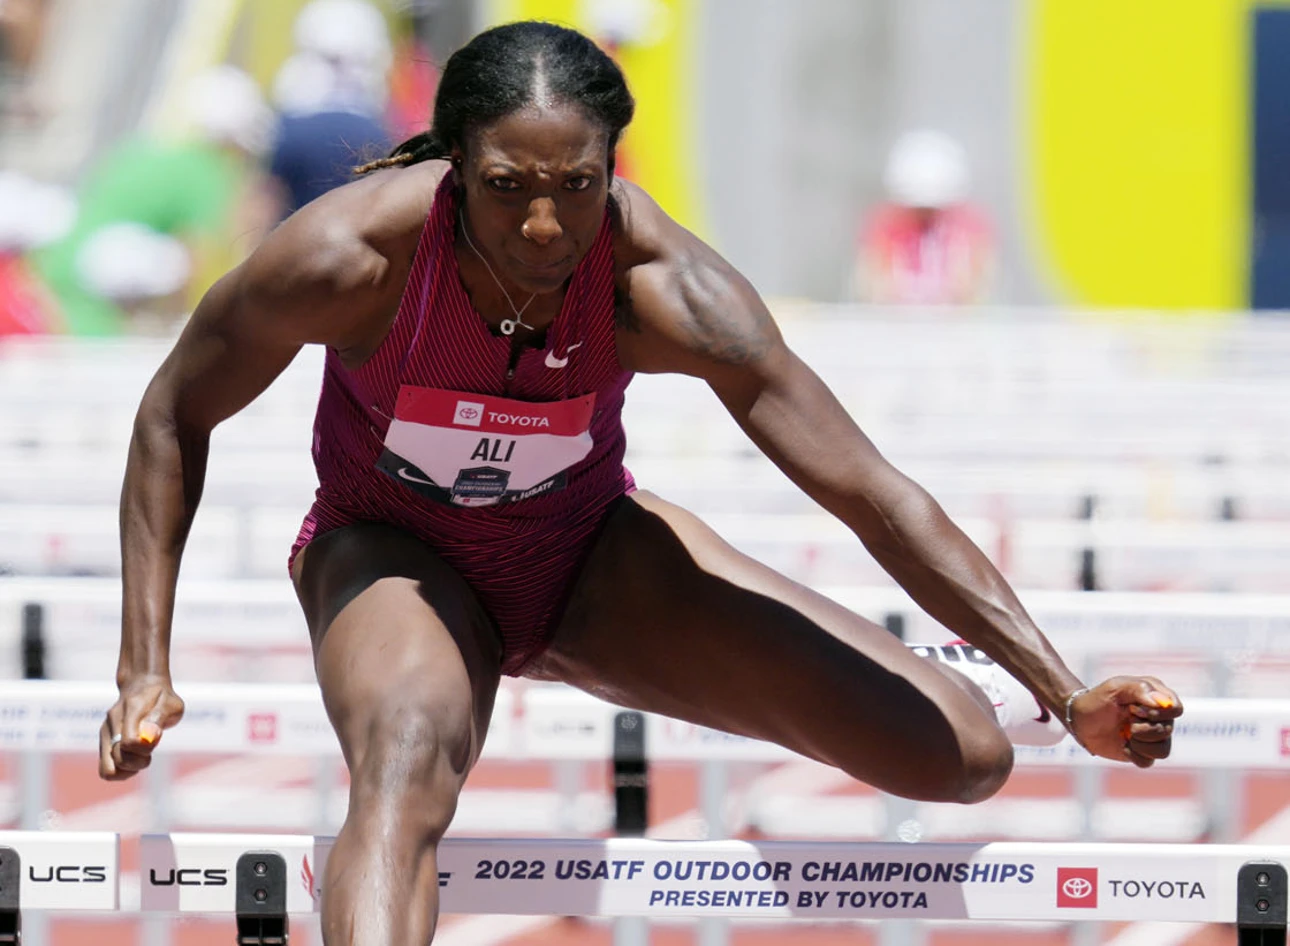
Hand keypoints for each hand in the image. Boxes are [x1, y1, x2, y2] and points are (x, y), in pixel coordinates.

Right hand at [99, 674, 184, 780]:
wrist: (142, 685)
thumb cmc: (162, 697)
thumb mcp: (170, 704)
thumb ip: (159, 719)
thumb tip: (149, 738)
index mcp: (130, 710)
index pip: (129, 742)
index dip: (145, 750)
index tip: (155, 742)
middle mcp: (113, 722)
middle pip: (118, 761)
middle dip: (138, 762)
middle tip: (150, 751)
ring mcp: (106, 733)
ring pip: (108, 770)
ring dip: (128, 770)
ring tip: (141, 757)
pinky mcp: (104, 742)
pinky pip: (106, 769)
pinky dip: (121, 770)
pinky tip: (134, 759)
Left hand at [1067, 676, 1181, 766]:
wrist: (1079, 718)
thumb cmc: (1098, 698)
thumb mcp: (1115, 687)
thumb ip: (1139, 689)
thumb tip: (1162, 703)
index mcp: (1156, 697)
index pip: (1176, 708)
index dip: (1161, 713)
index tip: (1137, 709)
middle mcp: (1159, 717)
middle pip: (1168, 730)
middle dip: (1143, 728)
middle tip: (1127, 719)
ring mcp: (1152, 736)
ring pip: (1163, 750)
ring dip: (1140, 743)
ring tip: (1126, 733)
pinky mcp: (1142, 752)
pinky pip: (1148, 762)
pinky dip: (1134, 755)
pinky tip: (1123, 745)